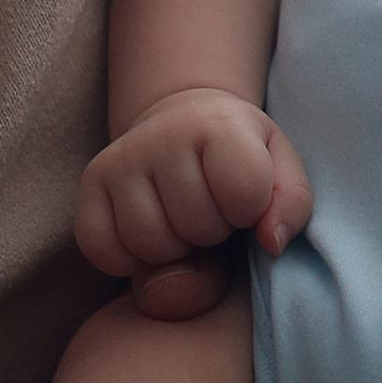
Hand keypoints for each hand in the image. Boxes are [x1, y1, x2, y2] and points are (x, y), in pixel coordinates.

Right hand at [76, 89, 312, 318]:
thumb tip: (269, 243)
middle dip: (213, 232)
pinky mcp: (90, 183)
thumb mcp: (282, 169)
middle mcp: (162, 135)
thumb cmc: (240, 156)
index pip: (244, 196)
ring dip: (175, 250)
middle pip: (197, 228)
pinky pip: (104, 251)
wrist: (183, 122)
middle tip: (211, 209)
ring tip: (184, 221)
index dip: (250, 212)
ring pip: (151, 246)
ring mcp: (121, 159)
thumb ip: (292, 207)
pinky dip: (129, 260)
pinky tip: (150, 233)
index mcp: (220, 124)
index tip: (245, 196)